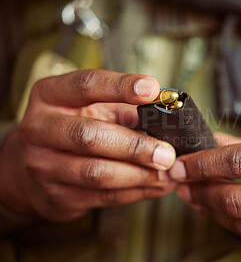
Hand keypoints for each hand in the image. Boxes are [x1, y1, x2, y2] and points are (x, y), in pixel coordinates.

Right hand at [0, 69, 176, 221]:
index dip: (120, 86)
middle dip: (134, 146)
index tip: (153, 89)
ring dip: (139, 175)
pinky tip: (156, 186)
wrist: (31, 166)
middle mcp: (39, 128)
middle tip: (167, 153)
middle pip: (89, 136)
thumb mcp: (94, 109)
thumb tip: (165, 115)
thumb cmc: (74, 127)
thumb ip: (125, 110)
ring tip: (168, 174)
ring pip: (96, 173)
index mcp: (49, 96)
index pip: (85, 85)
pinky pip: (102, 196)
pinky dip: (136, 192)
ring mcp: (43, 165)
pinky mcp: (55, 196)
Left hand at [170, 133, 240, 260]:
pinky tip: (228, 213)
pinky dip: (238, 224)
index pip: (236, 161)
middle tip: (184, 183)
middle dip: (199, 191)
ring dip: (212, 210)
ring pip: (240, 222)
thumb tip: (218, 143)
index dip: (201, 164)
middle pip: (232, 197)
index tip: (184, 164)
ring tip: (199, 198)